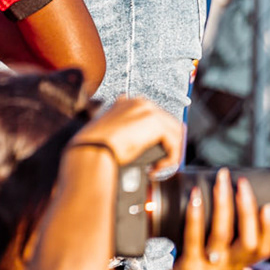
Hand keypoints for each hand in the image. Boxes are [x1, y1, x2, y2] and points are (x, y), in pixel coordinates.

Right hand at [70, 97, 185, 176]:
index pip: (156, 117)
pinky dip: (170, 159)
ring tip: (158, 166)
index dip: (160, 137)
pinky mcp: (155, 122)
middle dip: (169, 145)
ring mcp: (148, 110)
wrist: (94, 148)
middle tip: (161, 163)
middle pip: (170, 124)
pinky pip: (175, 144)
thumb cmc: (97, 145)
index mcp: (128, 102)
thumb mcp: (113, 133)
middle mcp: (140, 102)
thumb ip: (129, 132)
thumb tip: (142, 144)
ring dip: (171, 153)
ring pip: (175, 133)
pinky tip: (156, 167)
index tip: (159, 152)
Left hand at [161, 169, 269, 269]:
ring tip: (220, 182)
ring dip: (223, 204)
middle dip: (247, 209)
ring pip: (222, 235)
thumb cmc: (199, 267)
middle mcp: (229, 267)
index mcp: (239, 262)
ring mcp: (210, 269)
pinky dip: (196, 215)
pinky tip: (195, 196)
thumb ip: (229, 237)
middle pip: (249, 241)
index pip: (264, 250)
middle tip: (241, 182)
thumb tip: (233, 197)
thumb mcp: (220, 256)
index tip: (269, 206)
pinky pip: (194, 239)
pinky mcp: (190, 268)